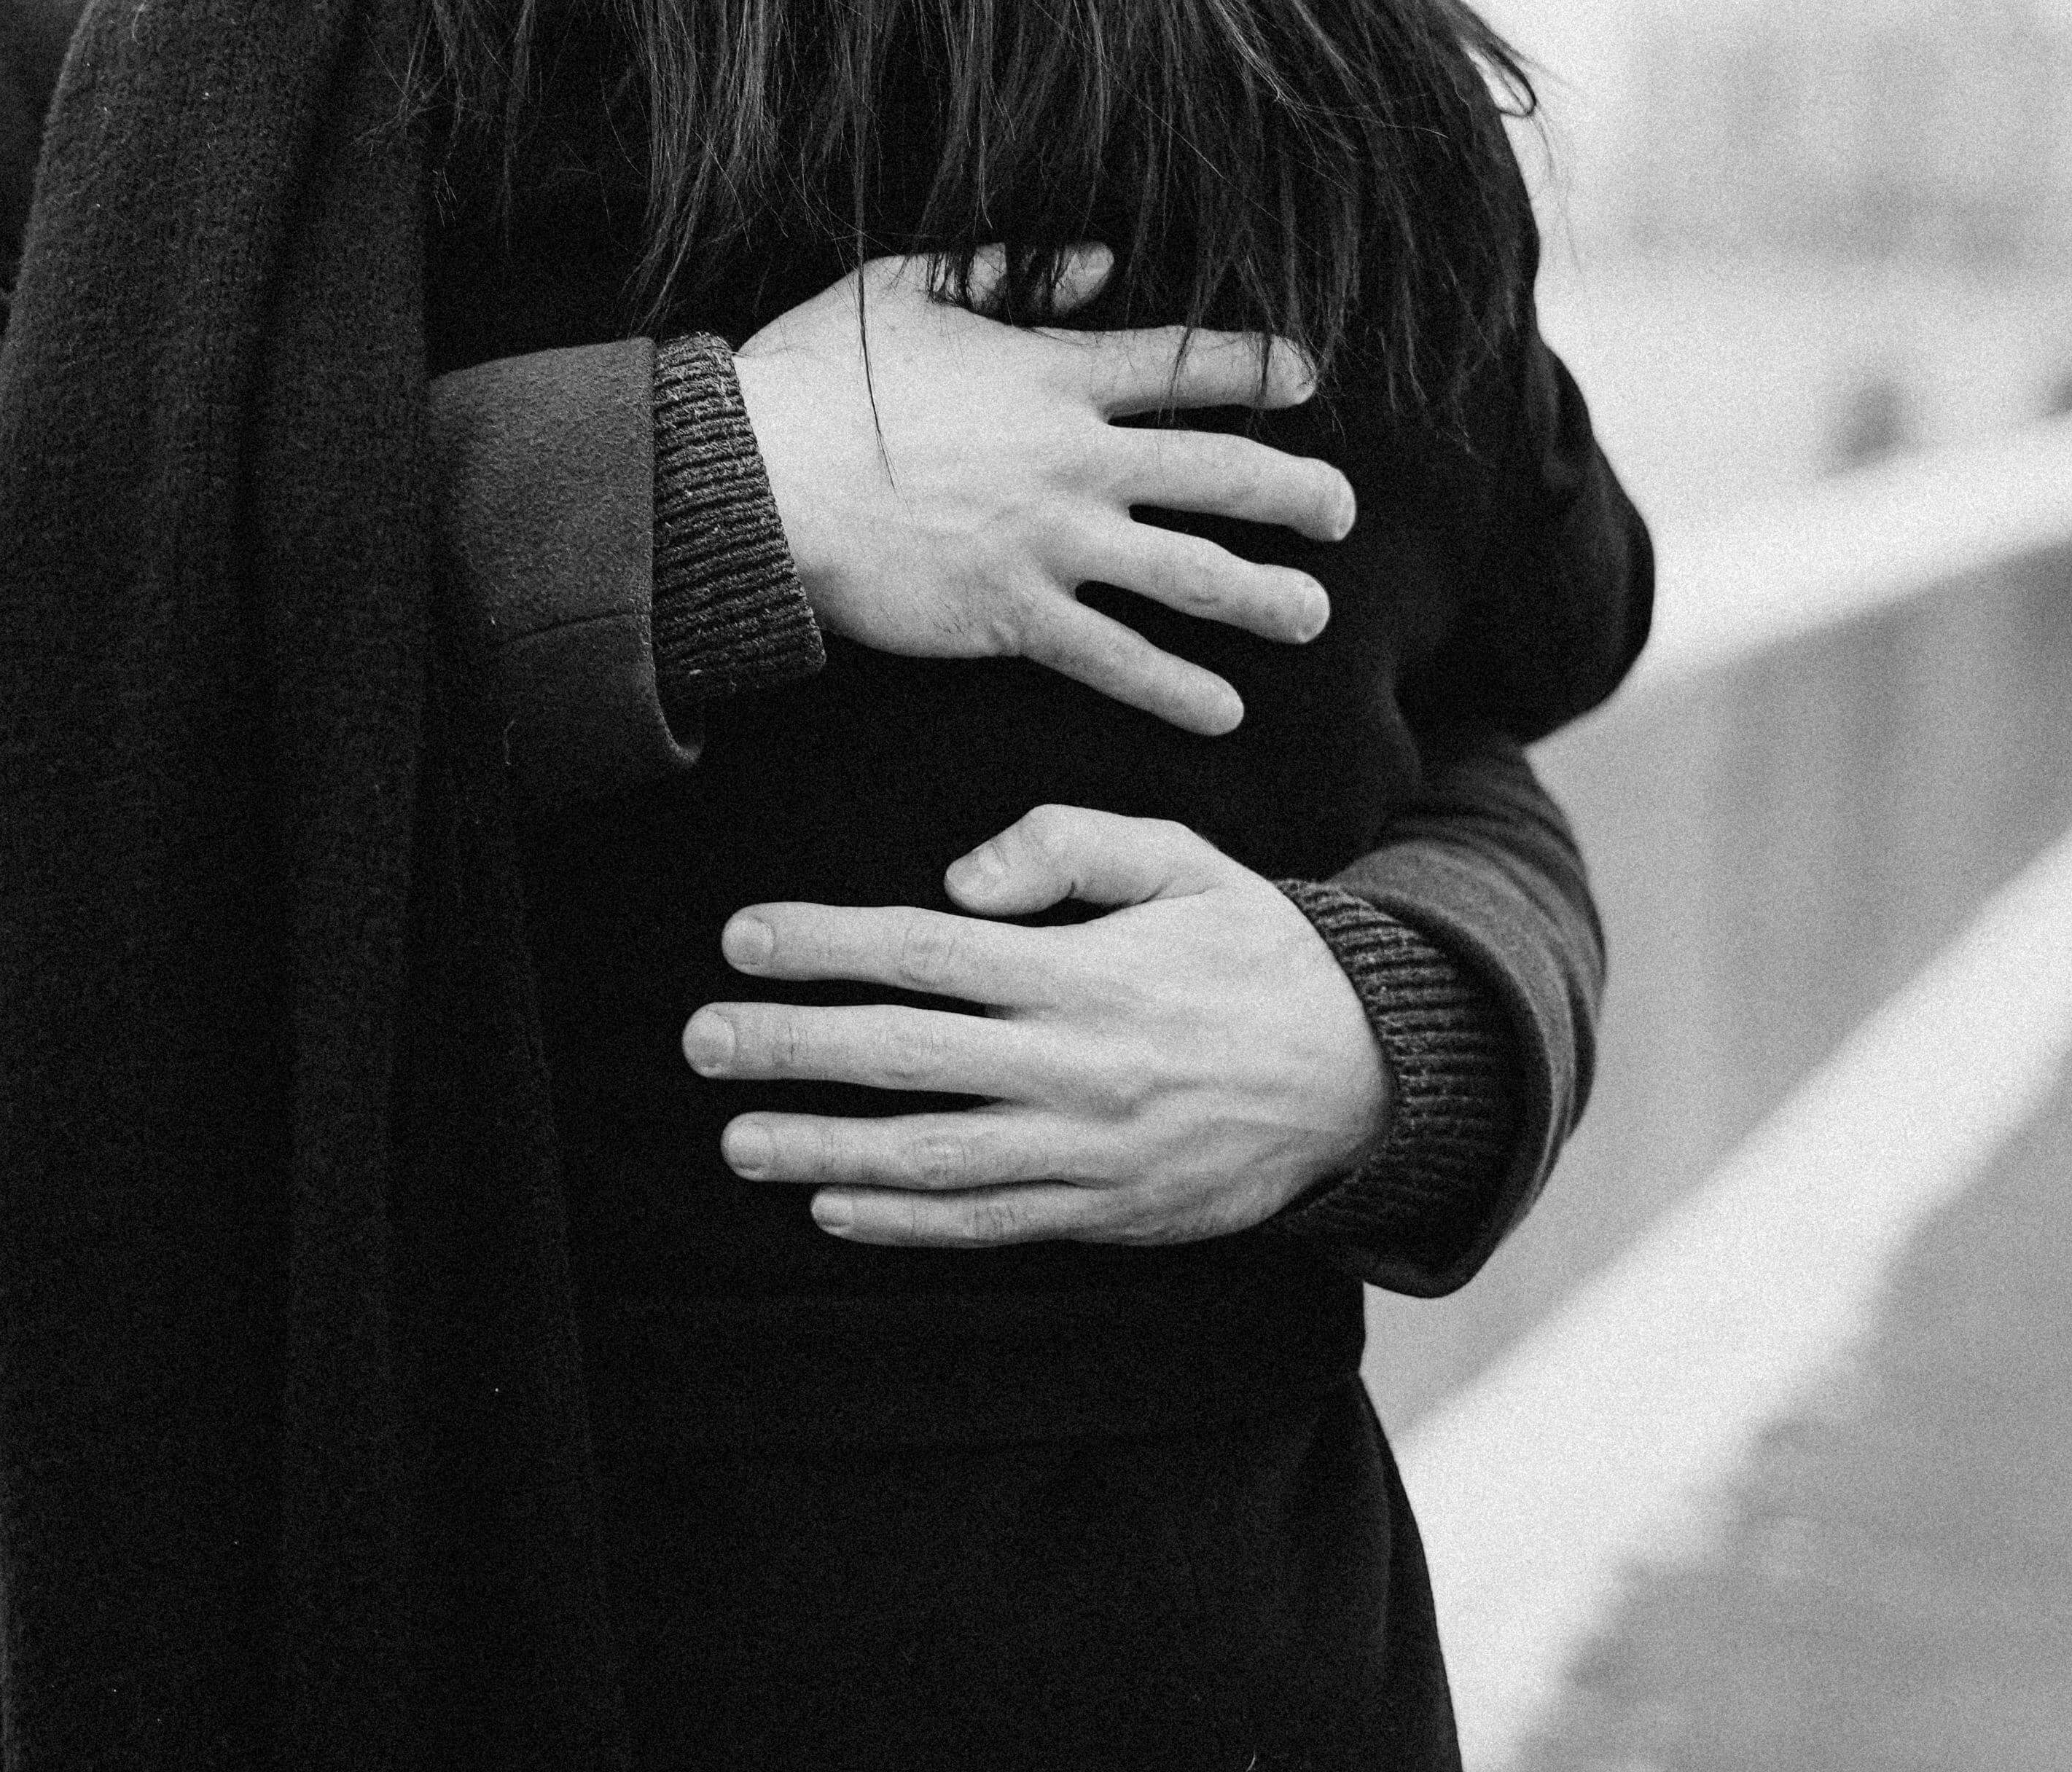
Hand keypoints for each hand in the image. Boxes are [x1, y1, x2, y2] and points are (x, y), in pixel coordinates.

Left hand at [684, 807, 1392, 1246]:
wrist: (1371, 1073)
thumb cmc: (1253, 949)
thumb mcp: (1180, 860)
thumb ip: (1066, 845)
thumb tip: (956, 881)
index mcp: (1088, 973)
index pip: (927, 954)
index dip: (825, 945)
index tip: (742, 938)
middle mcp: (1080, 1069)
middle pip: (907, 1059)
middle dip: (792, 1050)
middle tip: (700, 1041)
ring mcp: (1091, 1155)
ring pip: (933, 1160)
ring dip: (823, 1151)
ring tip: (736, 1139)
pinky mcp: (1109, 1216)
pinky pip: (989, 1226)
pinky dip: (904, 1224)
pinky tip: (831, 1207)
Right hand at [732, 249, 1352, 732]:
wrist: (757, 480)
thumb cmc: (814, 378)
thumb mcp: (906, 288)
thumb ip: (1012, 269)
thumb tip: (1101, 261)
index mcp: (1053, 373)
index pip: (1184, 363)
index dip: (1255, 366)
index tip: (1303, 376)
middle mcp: (1075, 458)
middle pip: (1222, 473)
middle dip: (1298, 494)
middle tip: (1340, 511)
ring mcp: (1051, 541)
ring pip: (1193, 574)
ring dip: (1266, 597)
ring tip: (1313, 617)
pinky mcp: (1013, 613)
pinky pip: (1117, 658)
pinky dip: (1176, 688)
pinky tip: (1223, 712)